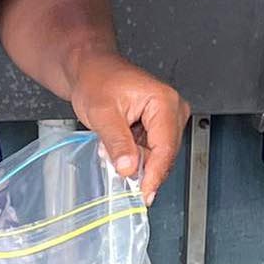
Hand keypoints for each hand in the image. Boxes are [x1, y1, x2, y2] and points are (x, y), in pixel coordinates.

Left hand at [68, 53, 188, 203]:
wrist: (90, 69)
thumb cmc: (96, 79)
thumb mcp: (102, 113)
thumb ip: (117, 142)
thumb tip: (129, 168)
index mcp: (164, 101)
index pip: (166, 147)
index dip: (154, 174)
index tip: (144, 193)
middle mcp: (173, 108)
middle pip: (165, 153)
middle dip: (142, 167)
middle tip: (119, 174)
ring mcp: (168, 117)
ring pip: (157, 154)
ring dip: (135, 160)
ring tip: (111, 147)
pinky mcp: (159, 124)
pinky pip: (151, 149)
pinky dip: (134, 154)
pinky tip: (117, 146)